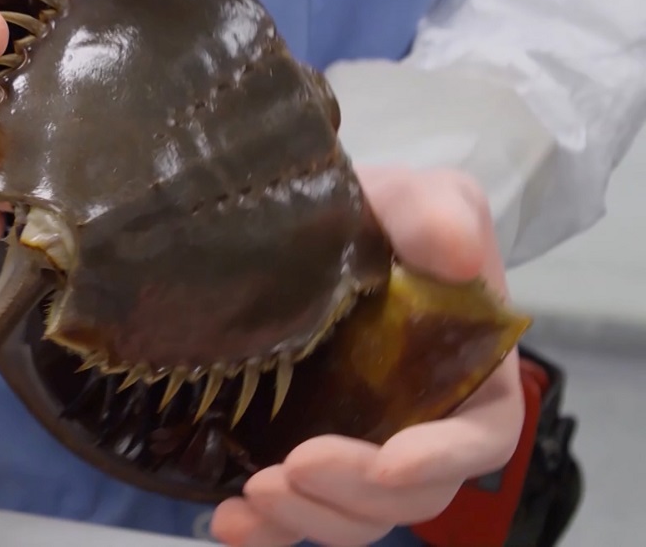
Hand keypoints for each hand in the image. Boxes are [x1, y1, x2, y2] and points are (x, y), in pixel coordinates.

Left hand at [210, 167, 525, 546]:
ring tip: (252, 496)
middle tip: (289, 470)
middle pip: (410, 493)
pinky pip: (300, 507)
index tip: (387, 463)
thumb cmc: (386, 211)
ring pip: (355, 513)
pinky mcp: (304, 445)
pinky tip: (227, 521)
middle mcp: (421, 419)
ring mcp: (361, 439)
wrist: (321, 222)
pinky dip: (269, 529)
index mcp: (469, 371)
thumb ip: (442, 215)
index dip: (443, 460)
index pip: (481, 437)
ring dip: (309, 517)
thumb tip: (460, 256)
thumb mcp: (420, 195)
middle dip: (353, 494)